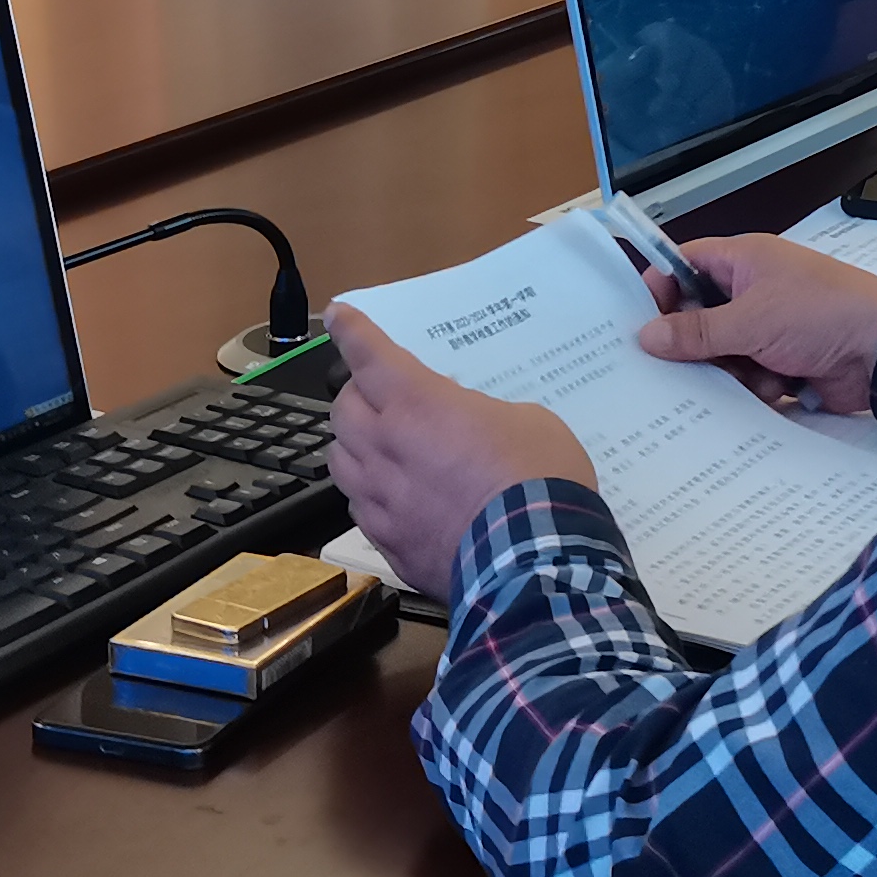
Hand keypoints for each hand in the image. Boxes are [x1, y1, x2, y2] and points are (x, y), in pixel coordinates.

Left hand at [326, 304, 595, 601]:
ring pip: (340, 459)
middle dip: (357, 392)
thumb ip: (483, 413)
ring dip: (355, 444)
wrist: (534, 560)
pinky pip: (360, 507)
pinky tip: (394, 497)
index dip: (352, 330)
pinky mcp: (386, 541)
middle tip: (379, 394)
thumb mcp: (528, 420)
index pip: (370, 355)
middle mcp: (385, 446)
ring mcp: (380, 498)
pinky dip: (370, 493)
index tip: (338, 316)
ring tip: (378, 445)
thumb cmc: (538, 480)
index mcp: (418, 404)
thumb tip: (470, 428)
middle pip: (344, 408)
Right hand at [633, 234, 876, 414]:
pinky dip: (755, 387)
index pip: (686, 263)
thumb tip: (646, 336)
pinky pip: (748, 377)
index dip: (661, 287)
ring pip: (722, 353)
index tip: (641, 321)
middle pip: (700, 316)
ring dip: (730, 371)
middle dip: (695, 344)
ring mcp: (770, 328)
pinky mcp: (782, 362)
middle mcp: (754, 290)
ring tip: (750, 375)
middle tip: (686, 364)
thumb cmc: (820, 314)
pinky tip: (773, 390)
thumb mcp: (750, 321)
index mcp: (745, 261)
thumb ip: (696, 332)